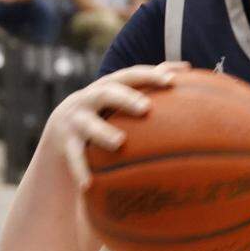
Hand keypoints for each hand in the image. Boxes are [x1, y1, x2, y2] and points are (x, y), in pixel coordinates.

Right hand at [44, 62, 189, 188]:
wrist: (62, 128)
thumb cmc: (107, 109)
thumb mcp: (122, 94)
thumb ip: (149, 82)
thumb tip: (187, 67)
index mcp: (108, 85)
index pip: (130, 75)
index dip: (149, 76)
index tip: (171, 81)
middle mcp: (89, 99)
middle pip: (106, 93)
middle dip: (125, 98)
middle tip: (145, 108)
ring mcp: (76, 120)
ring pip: (88, 125)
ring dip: (103, 132)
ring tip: (119, 142)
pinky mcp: (66, 142)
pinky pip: (74, 156)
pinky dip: (80, 169)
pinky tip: (89, 184)